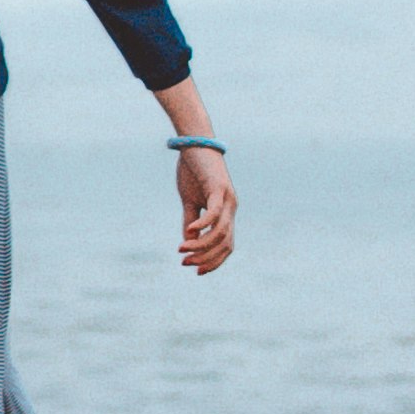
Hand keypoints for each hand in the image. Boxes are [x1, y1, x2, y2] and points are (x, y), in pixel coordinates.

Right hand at [176, 150, 236, 276]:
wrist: (195, 143)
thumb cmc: (193, 171)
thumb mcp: (189, 201)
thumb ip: (190, 222)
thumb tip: (188, 243)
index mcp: (227, 213)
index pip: (226, 246)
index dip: (214, 262)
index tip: (195, 270)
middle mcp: (231, 208)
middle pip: (225, 244)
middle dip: (206, 258)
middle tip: (185, 262)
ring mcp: (227, 198)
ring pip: (220, 232)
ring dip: (201, 245)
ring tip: (182, 249)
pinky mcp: (218, 188)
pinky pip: (215, 213)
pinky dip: (202, 225)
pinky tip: (189, 230)